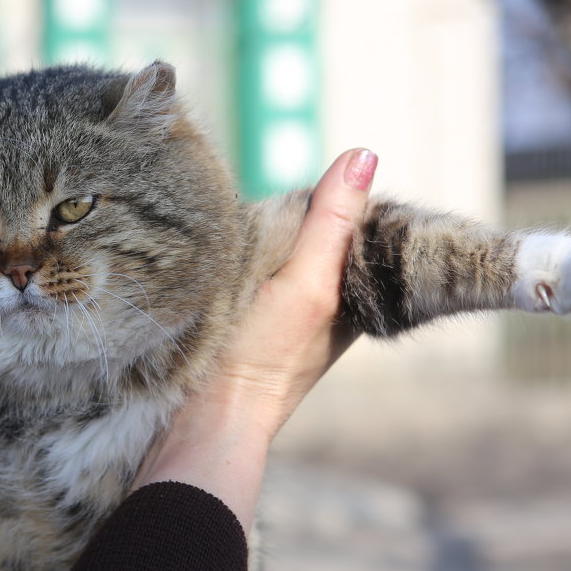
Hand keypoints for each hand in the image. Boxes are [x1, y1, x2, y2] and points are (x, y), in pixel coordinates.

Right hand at [133, 148, 376, 530]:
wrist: (207, 417)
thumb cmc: (265, 356)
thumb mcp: (306, 283)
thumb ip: (331, 223)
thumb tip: (363, 154)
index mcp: (352, 294)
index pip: (356, 223)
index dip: (339, 195)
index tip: (316, 177)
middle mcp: (324, 299)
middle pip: (318, 230)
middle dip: (302, 209)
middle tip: (275, 196)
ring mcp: (285, 307)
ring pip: (284, 244)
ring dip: (269, 228)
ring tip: (248, 214)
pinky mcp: (248, 312)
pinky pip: (254, 262)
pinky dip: (246, 248)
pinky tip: (229, 244)